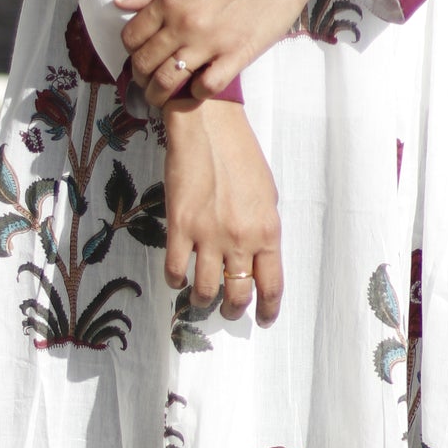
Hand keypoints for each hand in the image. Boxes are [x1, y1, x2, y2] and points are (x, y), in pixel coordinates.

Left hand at [119, 0, 344, 107]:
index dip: (129, 48)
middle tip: (144, 79)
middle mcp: (185, 24)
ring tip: (160, 95)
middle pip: (145, 62)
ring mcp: (211, 43)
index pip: (132, 36)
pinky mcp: (236, 57)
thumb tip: (119, 3)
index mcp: (171, 0)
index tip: (137, 52)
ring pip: (168, 81)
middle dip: (139, 76)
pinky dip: (196, 93)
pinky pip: (206, 87)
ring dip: (158, 93)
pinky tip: (196, 88)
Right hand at [164, 95, 283, 324]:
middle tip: (229, 310)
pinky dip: (177, 281)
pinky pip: (175, 270)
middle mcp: (240, 239)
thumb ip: (262, 231)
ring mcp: (208, 235)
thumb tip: (256, 258)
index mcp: (268, 232)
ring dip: (204, 302)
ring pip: (206, 290)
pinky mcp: (179, 226)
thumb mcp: (267, 196)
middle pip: (238, 294)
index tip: (263, 319)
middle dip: (234, 310)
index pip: (271, 286)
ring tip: (202, 300)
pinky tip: (178, 279)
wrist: (209, 128)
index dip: (267, 309)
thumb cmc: (241, 156)